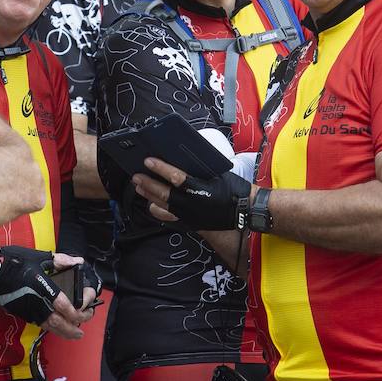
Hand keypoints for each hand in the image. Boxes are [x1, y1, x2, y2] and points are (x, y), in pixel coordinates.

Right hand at [0, 246, 92, 338]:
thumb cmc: (14, 262)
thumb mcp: (40, 257)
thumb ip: (61, 261)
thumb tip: (78, 262)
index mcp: (44, 288)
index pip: (66, 306)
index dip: (79, 309)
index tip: (87, 304)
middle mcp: (39, 303)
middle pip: (61, 322)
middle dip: (76, 324)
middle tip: (86, 321)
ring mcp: (31, 311)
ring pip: (52, 327)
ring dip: (66, 332)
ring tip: (77, 334)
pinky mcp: (24, 314)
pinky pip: (42, 325)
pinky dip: (54, 329)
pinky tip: (59, 328)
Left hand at [134, 157, 251, 230]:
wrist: (246, 212)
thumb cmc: (235, 190)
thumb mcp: (219, 174)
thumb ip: (201, 169)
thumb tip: (184, 158)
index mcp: (200, 189)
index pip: (175, 177)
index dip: (160, 168)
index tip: (148, 160)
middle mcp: (191, 204)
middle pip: (163, 193)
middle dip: (148, 183)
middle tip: (136, 176)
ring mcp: (189, 215)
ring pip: (163, 205)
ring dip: (149, 195)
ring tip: (139, 187)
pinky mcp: (190, 222)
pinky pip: (168, 217)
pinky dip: (158, 210)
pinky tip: (152, 204)